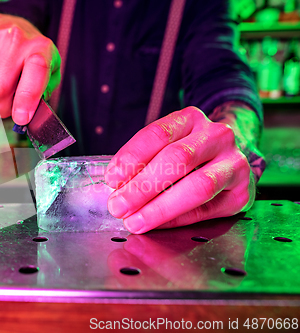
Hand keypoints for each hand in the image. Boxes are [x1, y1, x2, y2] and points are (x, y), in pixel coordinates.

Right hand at [0, 13, 60, 124]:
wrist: (8, 25)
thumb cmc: (33, 55)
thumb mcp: (50, 71)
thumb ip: (44, 93)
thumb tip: (29, 115)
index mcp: (40, 47)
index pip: (35, 71)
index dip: (27, 98)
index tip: (21, 118)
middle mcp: (15, 39)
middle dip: (4, 108)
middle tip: (11, 109)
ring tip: (5, 84)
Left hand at [105, 106, 255, 233]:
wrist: (230, 159)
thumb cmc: (188, 153)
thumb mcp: (166, 144)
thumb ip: (144, 160)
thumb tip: (116, 186)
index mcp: (191, 119)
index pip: (158, 134)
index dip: (132, 157)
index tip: (112, 179)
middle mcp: (217, 136)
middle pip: (178, 159)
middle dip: (142, 186)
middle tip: (118, 206)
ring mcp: (234, 164)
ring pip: (198, 185)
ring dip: (160, 207)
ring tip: (134, 220)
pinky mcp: (241, 193)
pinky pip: (205, 209)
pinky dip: (176, 219)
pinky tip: (156, 224)